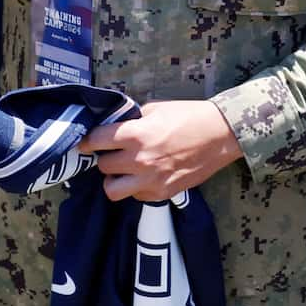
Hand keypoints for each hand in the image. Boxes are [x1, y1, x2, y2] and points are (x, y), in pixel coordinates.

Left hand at [79, 100, 243, 202]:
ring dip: (114, 179)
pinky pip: (136, 196)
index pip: (95, 141)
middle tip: (112, 152)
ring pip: (112, 190)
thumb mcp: (155, 109)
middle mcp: (139, 160)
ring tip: (122, 171)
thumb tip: (114, 126)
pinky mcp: (162, 192)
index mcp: (135, 135)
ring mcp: (150, 180)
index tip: (85, 142)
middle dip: (104, 157)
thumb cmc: (189, 116)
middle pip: (102, 165)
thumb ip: (132, 120)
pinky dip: (135, 188)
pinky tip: (144, 176)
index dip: (87, 140)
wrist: (220, 135)